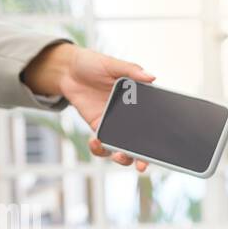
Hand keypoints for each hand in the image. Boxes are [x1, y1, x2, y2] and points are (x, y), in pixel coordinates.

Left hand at [21, 42, 155, 170]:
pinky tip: (95, 142)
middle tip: (142, 165)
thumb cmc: (92, 64)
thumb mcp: (112, 64)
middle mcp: (129, 117)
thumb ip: (131, 70)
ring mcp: (114, 125)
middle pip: (141, 142)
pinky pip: (102, 145)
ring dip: (123, 158)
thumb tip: (152, 77)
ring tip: (118, 155)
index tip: (159, 150)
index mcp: (138, 101)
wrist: (68, 71)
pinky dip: (99, 149)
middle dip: (143, 157)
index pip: (154, 122)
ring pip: (123, 149)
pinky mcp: (99, 128)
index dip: (158, 138)